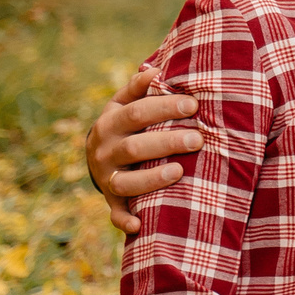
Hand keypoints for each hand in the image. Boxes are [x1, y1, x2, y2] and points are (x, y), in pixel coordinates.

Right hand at [86, 67, 203, 235]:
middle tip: (198, 139)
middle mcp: (105, 150)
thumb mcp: (123, 103)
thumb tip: (155, 69)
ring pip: (127, 181)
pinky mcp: (112, 200)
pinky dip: (125, 221)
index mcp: (111, 122)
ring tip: (180, 172)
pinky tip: (139, 225)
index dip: (165, 107)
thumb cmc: (124, 124)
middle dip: (168, 142)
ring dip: (152, 179)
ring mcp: (107, 177)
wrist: (96, 156)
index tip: (194, 105)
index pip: (138, 112)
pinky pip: (116, 214)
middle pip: (136, 147)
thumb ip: (138, 87)